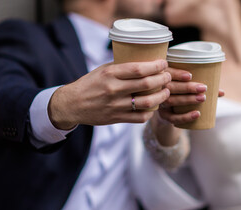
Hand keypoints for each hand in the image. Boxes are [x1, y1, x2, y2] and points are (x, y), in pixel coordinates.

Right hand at [49, 60, 170, 128]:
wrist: (72, 104)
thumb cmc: (90, 84)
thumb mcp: (102, 70)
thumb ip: (121, 66)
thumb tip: (144, 60)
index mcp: (110, 74)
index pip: (138, 69)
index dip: (155, 66)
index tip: (164, 63)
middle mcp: (113, 89)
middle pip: (146, 84)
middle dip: (162, 79)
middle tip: (167, 76)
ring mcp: (115, 105)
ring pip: (147, 102)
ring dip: (161, 96)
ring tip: (166, 91)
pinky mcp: (116, 118)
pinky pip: (140, 117)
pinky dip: (150, 112)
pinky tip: (153, 106)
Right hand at [150, 67, 223, 145]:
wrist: (169, 110)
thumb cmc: (181, 93)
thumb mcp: (189, 87)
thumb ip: (202, 87)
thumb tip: (222, 92)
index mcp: (164, 77)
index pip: (168, 73)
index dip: (177, 74)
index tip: (190, 75)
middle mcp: (159, 89)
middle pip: (170, 87)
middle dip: (187, 88)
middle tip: (203, 88)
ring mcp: (160, 102)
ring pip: (171, 101)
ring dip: (187, 100)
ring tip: (202, 98)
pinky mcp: (163, 115)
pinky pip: (172, 118)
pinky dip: (185, 117)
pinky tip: (197, 114)